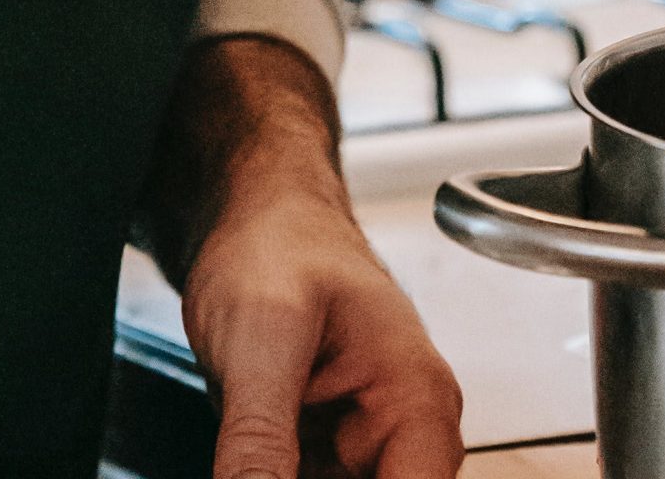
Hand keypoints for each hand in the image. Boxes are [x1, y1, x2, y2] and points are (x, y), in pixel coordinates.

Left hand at [146, 38, 462, 478]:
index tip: (290, 472)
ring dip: (285, 478)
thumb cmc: (277, 240)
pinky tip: (245, 452)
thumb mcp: (261, 339)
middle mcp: (403, 433)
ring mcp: (363, 450)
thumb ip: (259, 440)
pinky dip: (270, 478)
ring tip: (249, 437)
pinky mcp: (321, 458)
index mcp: (418, 400)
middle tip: (257, 452)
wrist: (251, 213)